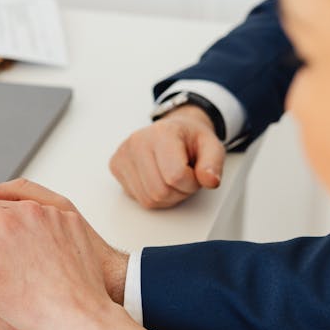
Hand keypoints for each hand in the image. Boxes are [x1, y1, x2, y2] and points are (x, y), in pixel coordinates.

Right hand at [0, 179, 128, 329]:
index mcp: (2, 224)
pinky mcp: (70, 219)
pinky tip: (39, 257)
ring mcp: (52, 213)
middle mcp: (28, 211)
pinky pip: (43, 215)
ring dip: (11, 229)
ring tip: (19, 262)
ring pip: (18, 210)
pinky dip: (37, 230)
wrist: (82, 313)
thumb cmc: (37, 306)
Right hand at [109, 106, 224, 208]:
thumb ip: (214, 163)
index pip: (175, 176)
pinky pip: (138, 198)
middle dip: (179, 192)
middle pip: (160, 191)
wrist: (173, 130)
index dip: (191, 182)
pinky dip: (153, 196)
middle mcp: (137, 141)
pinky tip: (157, 179)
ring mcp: (123, 154)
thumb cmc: (190, 139)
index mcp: (161, 133)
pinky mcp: (115, 166)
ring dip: (167, 197)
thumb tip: (210, 181)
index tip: (194, 172)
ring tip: (171, 178)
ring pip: (148, 199)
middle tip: (184, 177)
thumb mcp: (212, 146)